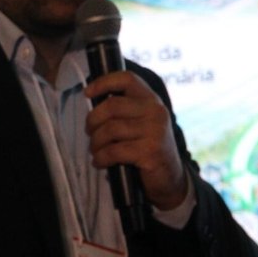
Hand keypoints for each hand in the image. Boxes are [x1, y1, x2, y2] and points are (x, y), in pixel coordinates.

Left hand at [83, 70, 188, 210]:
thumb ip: (125, 110)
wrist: (170, 177)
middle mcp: (155, 111)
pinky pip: (114, 151)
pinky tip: (100, 162)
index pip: (127, 79)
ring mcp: (154, 131)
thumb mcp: (142, 122)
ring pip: (110, 130)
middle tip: (89, 132)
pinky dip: (101, 158)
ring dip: (95, 142)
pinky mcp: (150, 152)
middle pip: (112, 105)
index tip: (87, 93)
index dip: (104, 82)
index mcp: (152, 100)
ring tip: (95, 150)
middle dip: (93, 120)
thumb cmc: (148, 147)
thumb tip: (93, 101)